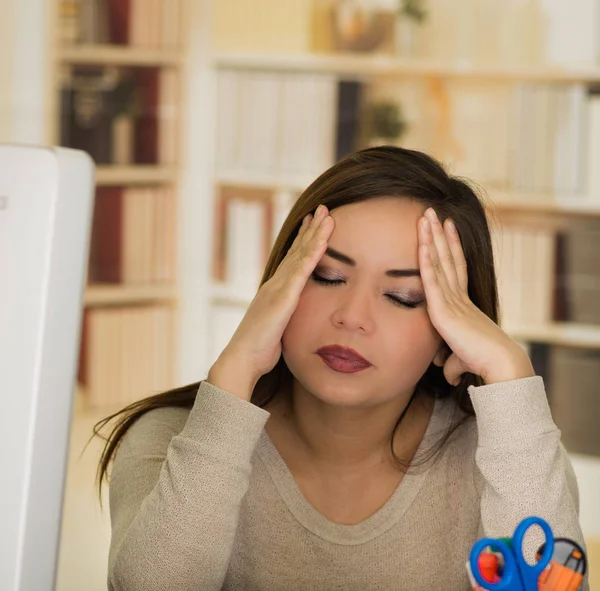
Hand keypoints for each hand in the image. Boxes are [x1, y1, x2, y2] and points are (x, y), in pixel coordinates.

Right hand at [209, 205, 334, 399]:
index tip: (313, 223)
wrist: (242, 359)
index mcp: (276, 290)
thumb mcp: (276, 326)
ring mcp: (278, 289)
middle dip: (310, 228)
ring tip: (326, 215)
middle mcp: (276, 284)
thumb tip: (290, 314)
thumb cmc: (259, 349)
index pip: (293, 259)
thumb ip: (283, 315)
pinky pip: (301, 273)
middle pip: (297, 250)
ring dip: (314, 234)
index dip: (304, 240)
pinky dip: (312, 255)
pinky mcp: (282, 299)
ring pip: (300, 255)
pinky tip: (323, 241)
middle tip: (322, 209)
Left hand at [417, 207, 533, 385]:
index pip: (456, 268)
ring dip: (431, 238)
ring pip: (440, 262)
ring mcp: (453, 301)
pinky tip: (422, 243)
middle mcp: (459, 297)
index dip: (450, 247)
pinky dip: (427, 261)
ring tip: (426, 215)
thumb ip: (451, 361)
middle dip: (439, 234)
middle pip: (447, 257)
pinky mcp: (445, 310)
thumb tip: (446, 372)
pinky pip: (433, 280)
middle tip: (432, 211)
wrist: (499, 366)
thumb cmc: (483, 364)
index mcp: (464, 304)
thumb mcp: (461, 359)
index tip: (447, 227)